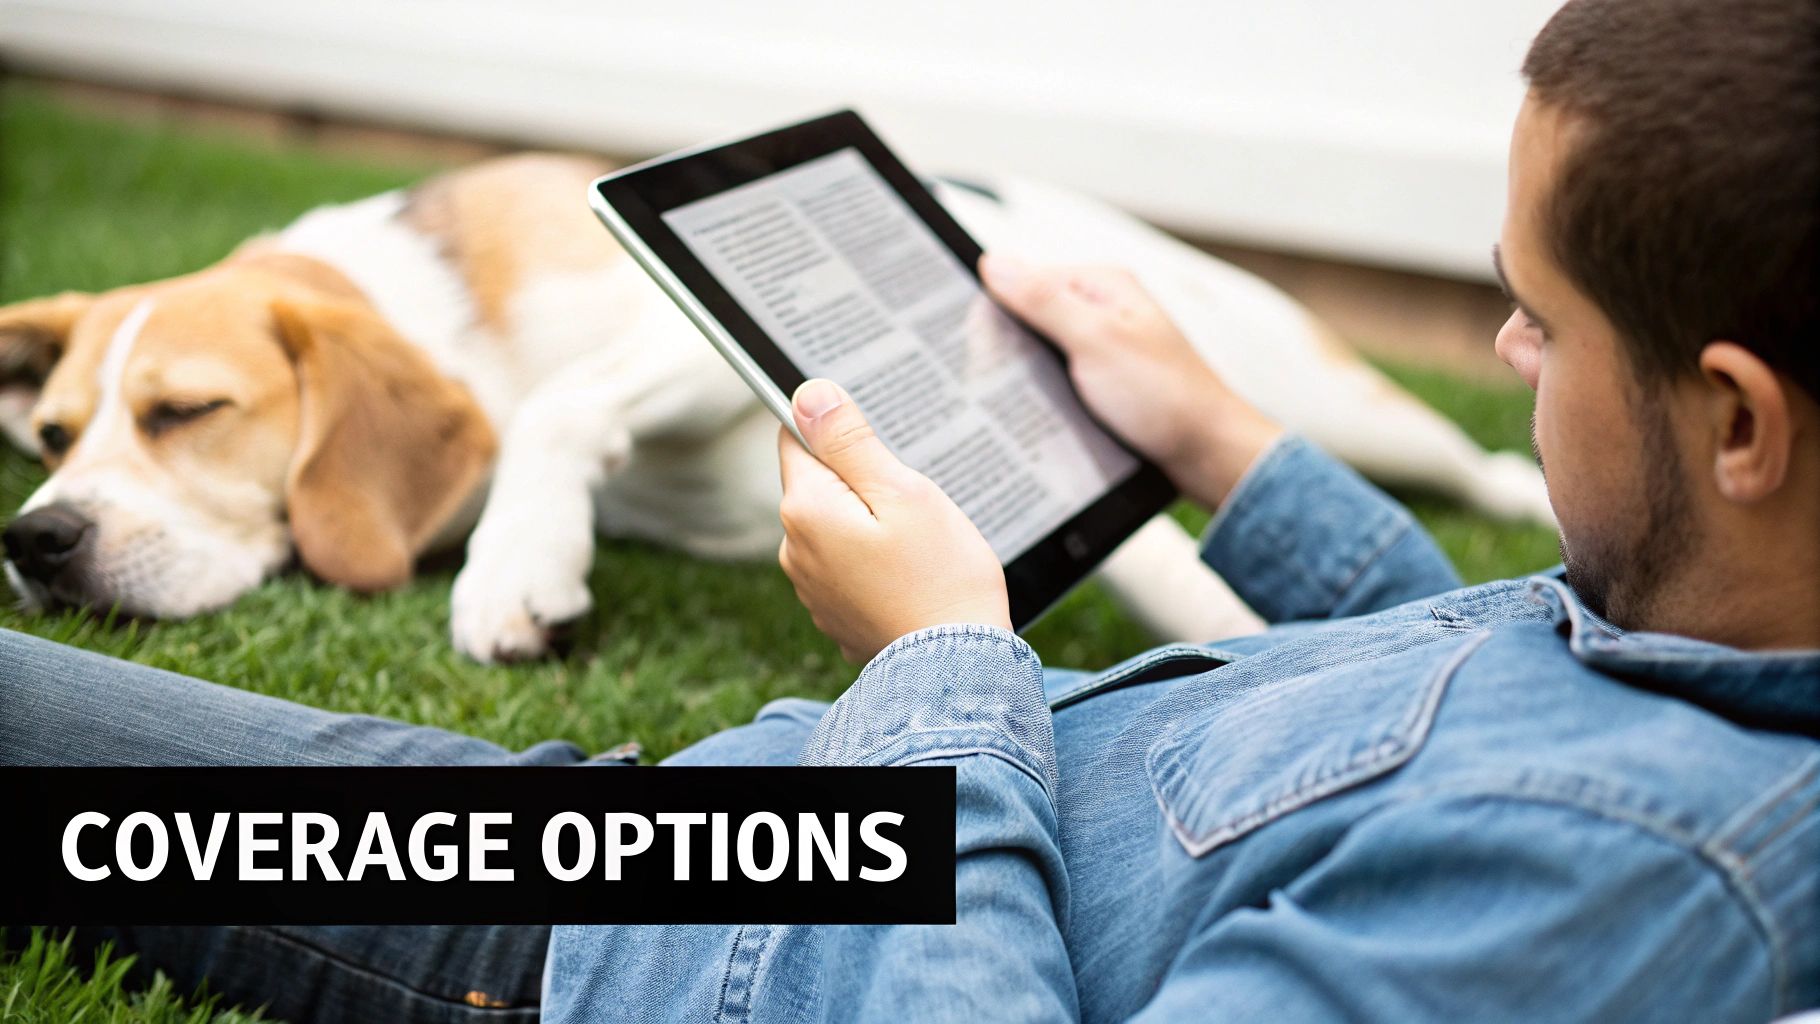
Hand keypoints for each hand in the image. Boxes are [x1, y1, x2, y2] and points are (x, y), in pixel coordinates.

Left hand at [777, 379, 1011, 661]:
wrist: (956, 670)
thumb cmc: (941, 577)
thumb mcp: (903, 491)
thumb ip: (849, 441)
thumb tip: (806, 395)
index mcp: (806, 510)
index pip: (797, 438)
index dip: (838, 433)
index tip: (877, 452)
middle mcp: (793, 550)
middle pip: (819, 485)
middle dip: (860, 483)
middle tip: (912, 507)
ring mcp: (811, 588)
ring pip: (836, 528)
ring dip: (868, 525)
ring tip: (916, 549)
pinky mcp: (833, 614)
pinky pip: (848, 568)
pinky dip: (874, 565)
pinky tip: (910, 579)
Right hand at [980, 253, 1282, 508]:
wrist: (1208, 455)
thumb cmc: (1164, 397)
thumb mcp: (1095, 341)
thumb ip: (1044, 300)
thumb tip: (994, 263)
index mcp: (1104, 285)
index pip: (1026, 278)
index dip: (996, 309)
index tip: (976, 341)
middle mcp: (1105, 309)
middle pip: (1031, 315)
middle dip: (1010, 344)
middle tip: (996, 377)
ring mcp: (1106, 347)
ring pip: (1042, 351)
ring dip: (1027, 375)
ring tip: (1021, 400)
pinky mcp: (1106, 381)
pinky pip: (1060, 378)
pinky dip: (1046, 394)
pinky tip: (1040, 415)